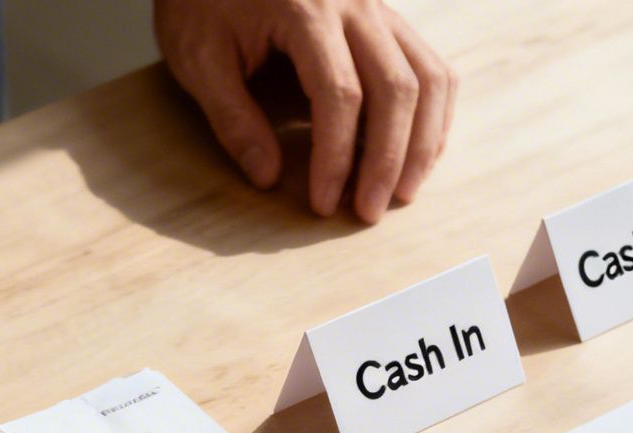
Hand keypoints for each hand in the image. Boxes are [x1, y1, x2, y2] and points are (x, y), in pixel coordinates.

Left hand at [155, 0, 455, 222]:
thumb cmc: (203, 2)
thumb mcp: (198, 58)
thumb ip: (233, 118)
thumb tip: (268, 178)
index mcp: (306, 10)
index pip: (339, 95)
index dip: (336, 158)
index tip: (324, 203)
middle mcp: (354, 3)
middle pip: (396, 88)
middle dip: (388, 159)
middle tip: (369, 213)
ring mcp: (378, 7)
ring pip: (428, 76)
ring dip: (422, 141)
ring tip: (401, 192)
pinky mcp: (386, 17)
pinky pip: (430, 65)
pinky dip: (434, 112)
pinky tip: (418, 152)